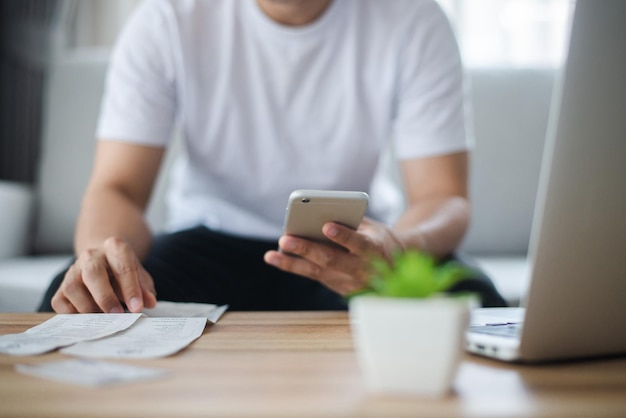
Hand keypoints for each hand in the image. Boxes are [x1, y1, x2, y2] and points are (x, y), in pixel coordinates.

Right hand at [51, 237, 156, 313]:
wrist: (102, 260)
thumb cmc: (123, 271)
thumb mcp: (139, 275)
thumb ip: (145, 289)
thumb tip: (149, 303)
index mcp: (115, 248)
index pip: (123, 267)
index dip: (131, 289)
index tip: (137, 308)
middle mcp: (90, 255)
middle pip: (93, 273)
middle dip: (105, 297)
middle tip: (117, 315)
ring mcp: (73, 269)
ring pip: (72, 287)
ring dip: (88, 308)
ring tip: (103, 318)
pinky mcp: (61, 286)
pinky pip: (60, 301)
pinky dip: (72, 314)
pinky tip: (87, 318)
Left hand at [263, 217, 404, 294]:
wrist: (396, 270)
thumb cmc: (379, 240)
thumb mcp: (373, 228)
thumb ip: (352, 222)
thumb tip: (320, 214)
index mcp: (376, 251)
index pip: (359, 244)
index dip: (343, 236)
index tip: (326, 226)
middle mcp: (363, 270)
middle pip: (332, 260)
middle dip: (307, 249)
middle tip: (285, 239)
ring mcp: (350, 283)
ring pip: (318, 273)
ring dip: (293, 263)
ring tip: (272, 254)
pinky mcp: (339, 289)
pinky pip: (315, 277)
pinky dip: (295, 267)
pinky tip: (277, 259)